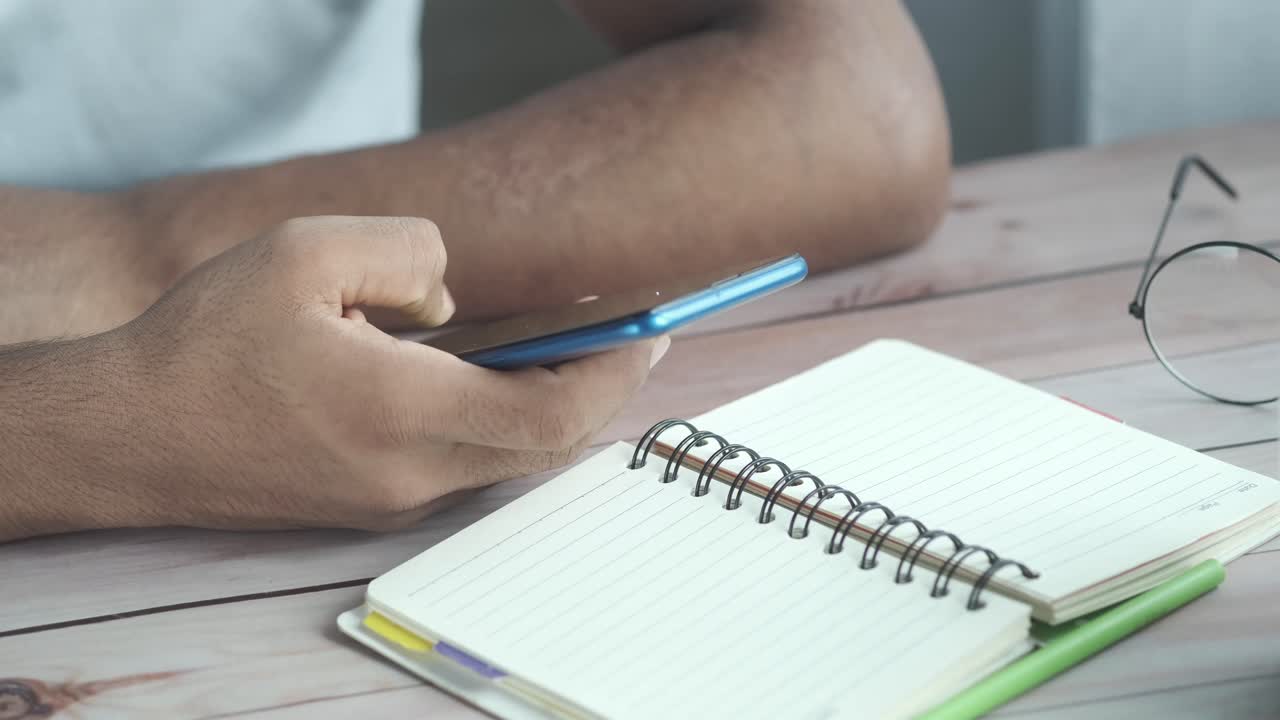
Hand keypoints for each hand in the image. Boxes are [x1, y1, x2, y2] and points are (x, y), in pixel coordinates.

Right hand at [1, 217, 666, 538]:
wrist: (130, 437)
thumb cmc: (207, 343)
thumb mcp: (305, 251)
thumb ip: (407, 252)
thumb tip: (453, 299)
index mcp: (406, 412)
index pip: (556, 410)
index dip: (618, 370)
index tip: (651, 328)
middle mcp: (413, 472)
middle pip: (550, 445)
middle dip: (603, 389)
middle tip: (631, 336)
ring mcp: (394, 500)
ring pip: (511, 460)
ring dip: (555, 408)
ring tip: (574, 348)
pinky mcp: (372, 506)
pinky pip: (468, 467)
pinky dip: (506, 425)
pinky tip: (497, 379)